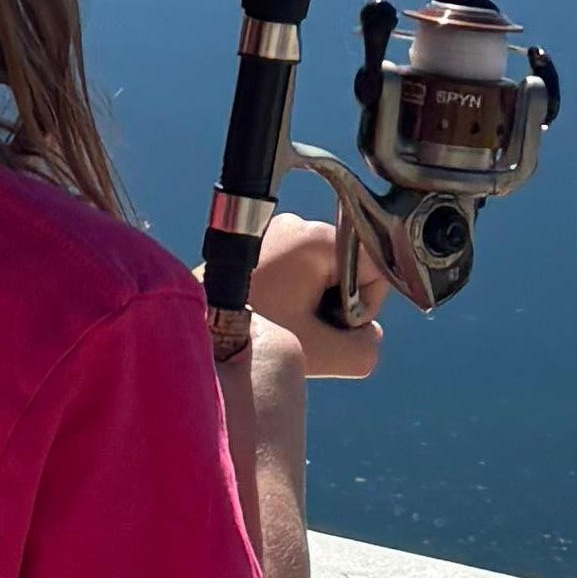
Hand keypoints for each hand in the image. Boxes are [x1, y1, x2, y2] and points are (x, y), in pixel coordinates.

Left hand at [246, 210, 390, 386]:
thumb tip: (369, 336)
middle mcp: (299, 223)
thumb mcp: (326, 353)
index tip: (330, 326)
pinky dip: (295, 294)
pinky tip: (274, 314)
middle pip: (349, 268)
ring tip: (286, 324)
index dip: (363, 305)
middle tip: (305, 330)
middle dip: (336, 305)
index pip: (376, 266)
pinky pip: (299, 268)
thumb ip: (366, 348)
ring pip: (324, 271)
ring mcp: (276, 230)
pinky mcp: (260, 243)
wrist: (200, 329)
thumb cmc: (256, 336)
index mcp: (318, 238)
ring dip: (315, 302)